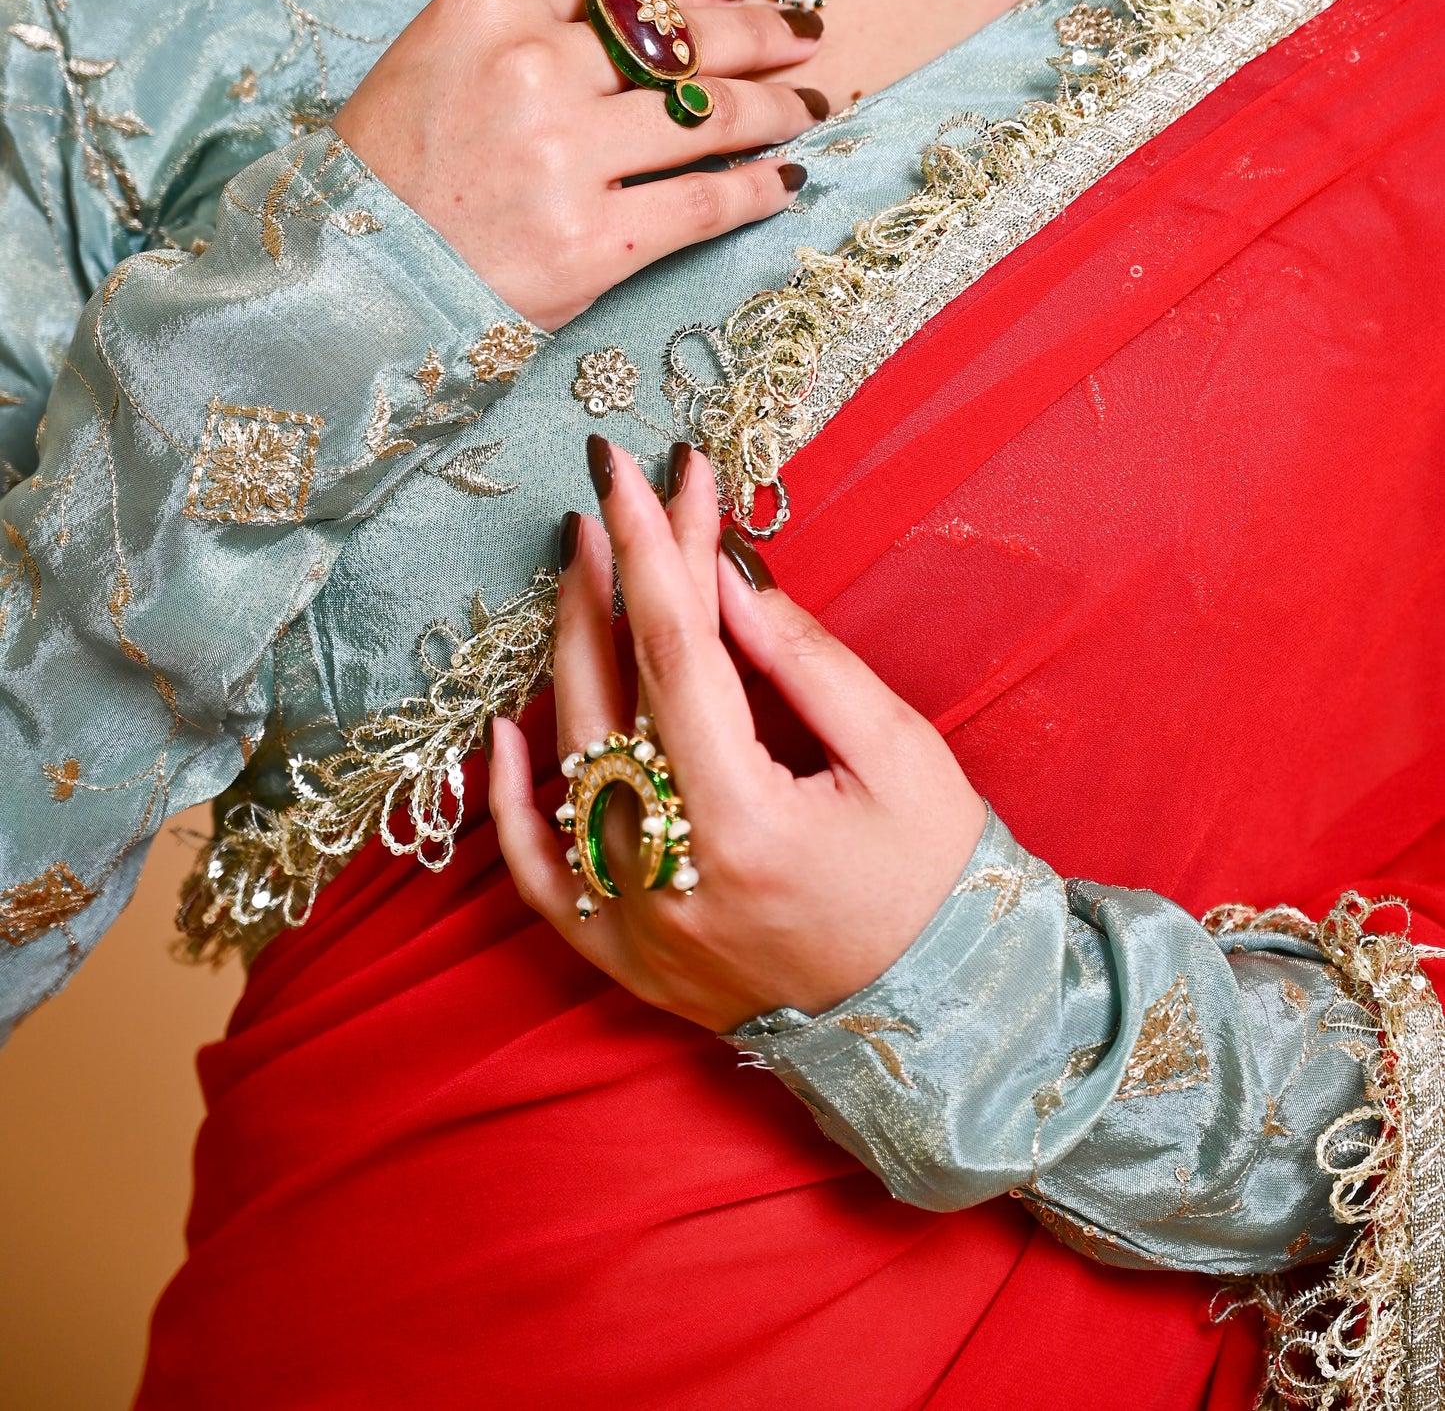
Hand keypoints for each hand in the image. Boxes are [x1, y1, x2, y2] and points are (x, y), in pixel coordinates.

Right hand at [334, 0, 825, 330]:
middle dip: (760, 34)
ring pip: (713, 117)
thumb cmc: (392, 170)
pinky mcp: (594, 242)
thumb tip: (661, 9)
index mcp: (489, 10)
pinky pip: (707, 201)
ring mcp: (566, 158)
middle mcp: (533, 71)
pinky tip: (785, 179)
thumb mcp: (440, 58)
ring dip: (777, 109)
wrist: (346, 279)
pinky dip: (760, 188)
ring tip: (807, 106)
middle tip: (803, 36)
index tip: (736, 0)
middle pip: (684, 41)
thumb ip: (535, 24)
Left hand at [488, 439, 986, 1032]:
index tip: (648, 470)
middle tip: (613, 495)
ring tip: (583, 563)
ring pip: (570, 761)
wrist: (939, 1021)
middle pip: (612, 694)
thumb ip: (801, 660)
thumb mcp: (897, 753)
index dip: (658, 549)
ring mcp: (633, 925)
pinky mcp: (621, 958)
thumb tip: (720, 575)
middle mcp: (668, 878)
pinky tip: (504, 724)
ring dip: (571, 651)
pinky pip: (537, 874)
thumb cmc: (934, 879)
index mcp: (744, 825)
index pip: (675, 653)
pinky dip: (509, 801)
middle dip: (611, 578)